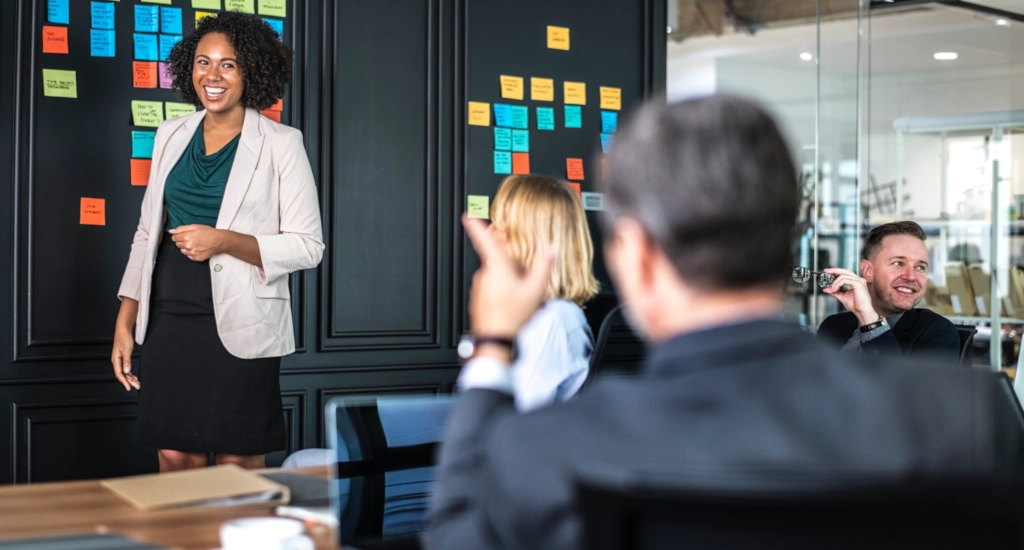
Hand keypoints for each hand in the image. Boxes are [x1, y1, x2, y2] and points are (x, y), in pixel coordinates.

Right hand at [111, 328, 139, 390]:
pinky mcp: (124, 358)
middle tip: (137, 386)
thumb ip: (127, 361)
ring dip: (131, 378)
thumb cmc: (123, 338)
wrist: (123, 330)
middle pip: (122, 374)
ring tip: (137, 383)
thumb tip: (126, 371)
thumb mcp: (126, 350)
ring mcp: (120, 360)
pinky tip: (134, 377)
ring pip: (125, 372)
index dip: (124, 382)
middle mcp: (117, 361)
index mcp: (115, 360)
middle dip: (130, 381)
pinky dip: (130, 373)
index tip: (129, 387)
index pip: (119, 374)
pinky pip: (126, 368)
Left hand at [169, 225, 222, 261]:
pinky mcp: (197, 258)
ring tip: (195, 244)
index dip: (178, 236)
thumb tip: (171, 231)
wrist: (219, 241)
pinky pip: (189, 256)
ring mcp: (192, 253)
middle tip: (191, 239)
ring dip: (187, 248)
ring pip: (183, 251)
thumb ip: (182, 228)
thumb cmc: (209, 232)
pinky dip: (192, 253)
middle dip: (182, 241)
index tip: (183, 235)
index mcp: (187, 236)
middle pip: (178, 244)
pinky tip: (198, 249)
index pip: (174, 238)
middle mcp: (188, 245)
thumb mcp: (195, 226)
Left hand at [463, 215, 554, 340]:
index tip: (467, 216)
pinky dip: (502, 291)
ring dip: (508, 279)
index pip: (484, 240)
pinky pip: (492, 290)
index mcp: (496, 266)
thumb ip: (543, 265)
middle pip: (496, 259)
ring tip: (523, 293)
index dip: (475, 226)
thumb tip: (551, 248)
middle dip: (509, 262)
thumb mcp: (535, 288)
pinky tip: (513, 303)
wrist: (496, 341)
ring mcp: (480, 289)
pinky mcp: (479, 301)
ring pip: (495, 275)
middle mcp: (484, 275)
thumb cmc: (512, 316)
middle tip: (524, 273)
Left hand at [822, 268, 879, 325]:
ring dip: (835, 283)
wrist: (862, 311)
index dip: (836, 271)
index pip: (845, 273)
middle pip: (844, 271)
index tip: (828, 272)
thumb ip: (835, 291)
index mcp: (856, 281)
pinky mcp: (858, 284)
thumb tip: (826, 289)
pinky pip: (844, 280)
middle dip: (834, 270)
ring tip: (832, 290)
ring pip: (843, 276)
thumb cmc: (856, 305)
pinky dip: (837, 285)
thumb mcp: (842, 296)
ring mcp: (859, 281)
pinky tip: (835, 290)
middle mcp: (858, 279)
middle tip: (826, 271)